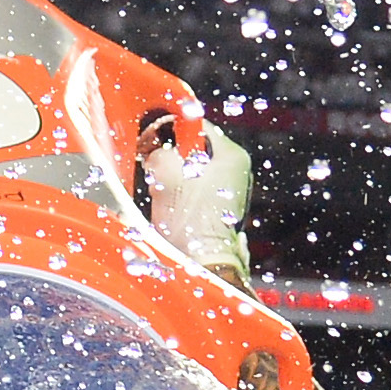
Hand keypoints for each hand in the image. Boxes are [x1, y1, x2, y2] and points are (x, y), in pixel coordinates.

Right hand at [137, 116, 252, 288]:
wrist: (198, 262)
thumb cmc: (190, 220)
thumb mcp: (165, 172)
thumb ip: (158, 150)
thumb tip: (154, 150)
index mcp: (232, 156)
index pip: (199, 126)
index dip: (172, 129)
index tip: (154, 138)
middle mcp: (236, 173)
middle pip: (195, 151)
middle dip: (171, 158)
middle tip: (155, 167)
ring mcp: (228, 195)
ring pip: (191, 173)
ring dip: (171, 179)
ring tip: (162, 192)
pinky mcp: (216, 213)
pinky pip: (192, 193)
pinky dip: (177, 195)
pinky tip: (169, 206)